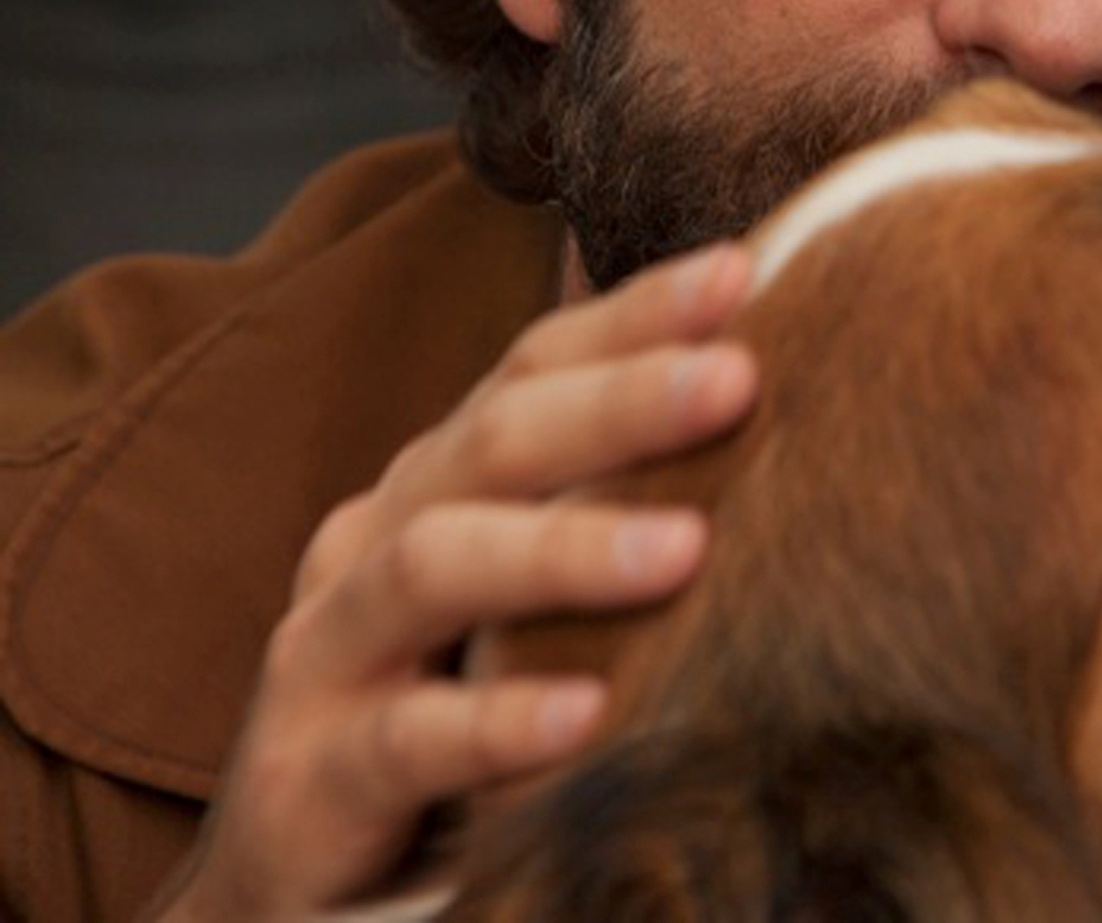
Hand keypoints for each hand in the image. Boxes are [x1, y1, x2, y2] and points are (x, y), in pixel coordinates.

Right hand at [152, 243, 758, 921]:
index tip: (745, 271)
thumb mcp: (525, 592)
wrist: (293, 873)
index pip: (532, 368)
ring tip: (686, 547)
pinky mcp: (309, 782)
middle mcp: (377, 541)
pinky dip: (491, 724)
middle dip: (617, 400)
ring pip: (435, 566)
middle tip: (737, 376)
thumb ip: (613, 508)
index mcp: (438, 484)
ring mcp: (330, 655)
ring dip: (562, 547)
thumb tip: (776, 419)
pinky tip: (584, 717)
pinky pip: (402, 742)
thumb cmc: (446, 699)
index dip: (632, 315)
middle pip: (493, 441)